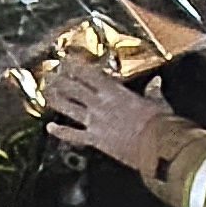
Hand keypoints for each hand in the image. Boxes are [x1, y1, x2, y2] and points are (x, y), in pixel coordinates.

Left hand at [41, 55, 166, 166]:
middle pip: (74, 87)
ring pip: (68, 107)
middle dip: (60, 79)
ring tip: (45, 91)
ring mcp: (95, 121)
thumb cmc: (160, 123)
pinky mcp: (94, 139)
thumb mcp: (158, 103)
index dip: (75, 67)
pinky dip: (60, 132)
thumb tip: (156, 81)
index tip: (65, 61)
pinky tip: (49, 128)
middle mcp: (101, 104)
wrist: (158, 145)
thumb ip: (153, 91)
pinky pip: (73, 135)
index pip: (90, 75)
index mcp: (116, 92)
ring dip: (55, 98)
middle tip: (50, 74)